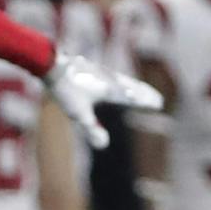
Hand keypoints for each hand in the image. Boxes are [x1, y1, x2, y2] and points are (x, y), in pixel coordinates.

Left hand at [45, 52, 162, 149]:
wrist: (51, 64)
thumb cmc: (65, 89)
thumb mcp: (77, 114)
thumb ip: (91, 129)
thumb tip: (104, 145)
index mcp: (110, 90)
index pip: (133, 98)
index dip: (146, 102)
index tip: (159, 104)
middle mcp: (109, 80)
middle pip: (132, 88)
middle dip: (145, 94)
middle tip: (158, 98)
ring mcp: (101, 73)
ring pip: (123, 81)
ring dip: (135, 86)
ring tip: (141, 90)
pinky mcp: (91, 68)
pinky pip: (112, 76)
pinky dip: (121, 81)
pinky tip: (115, 81)